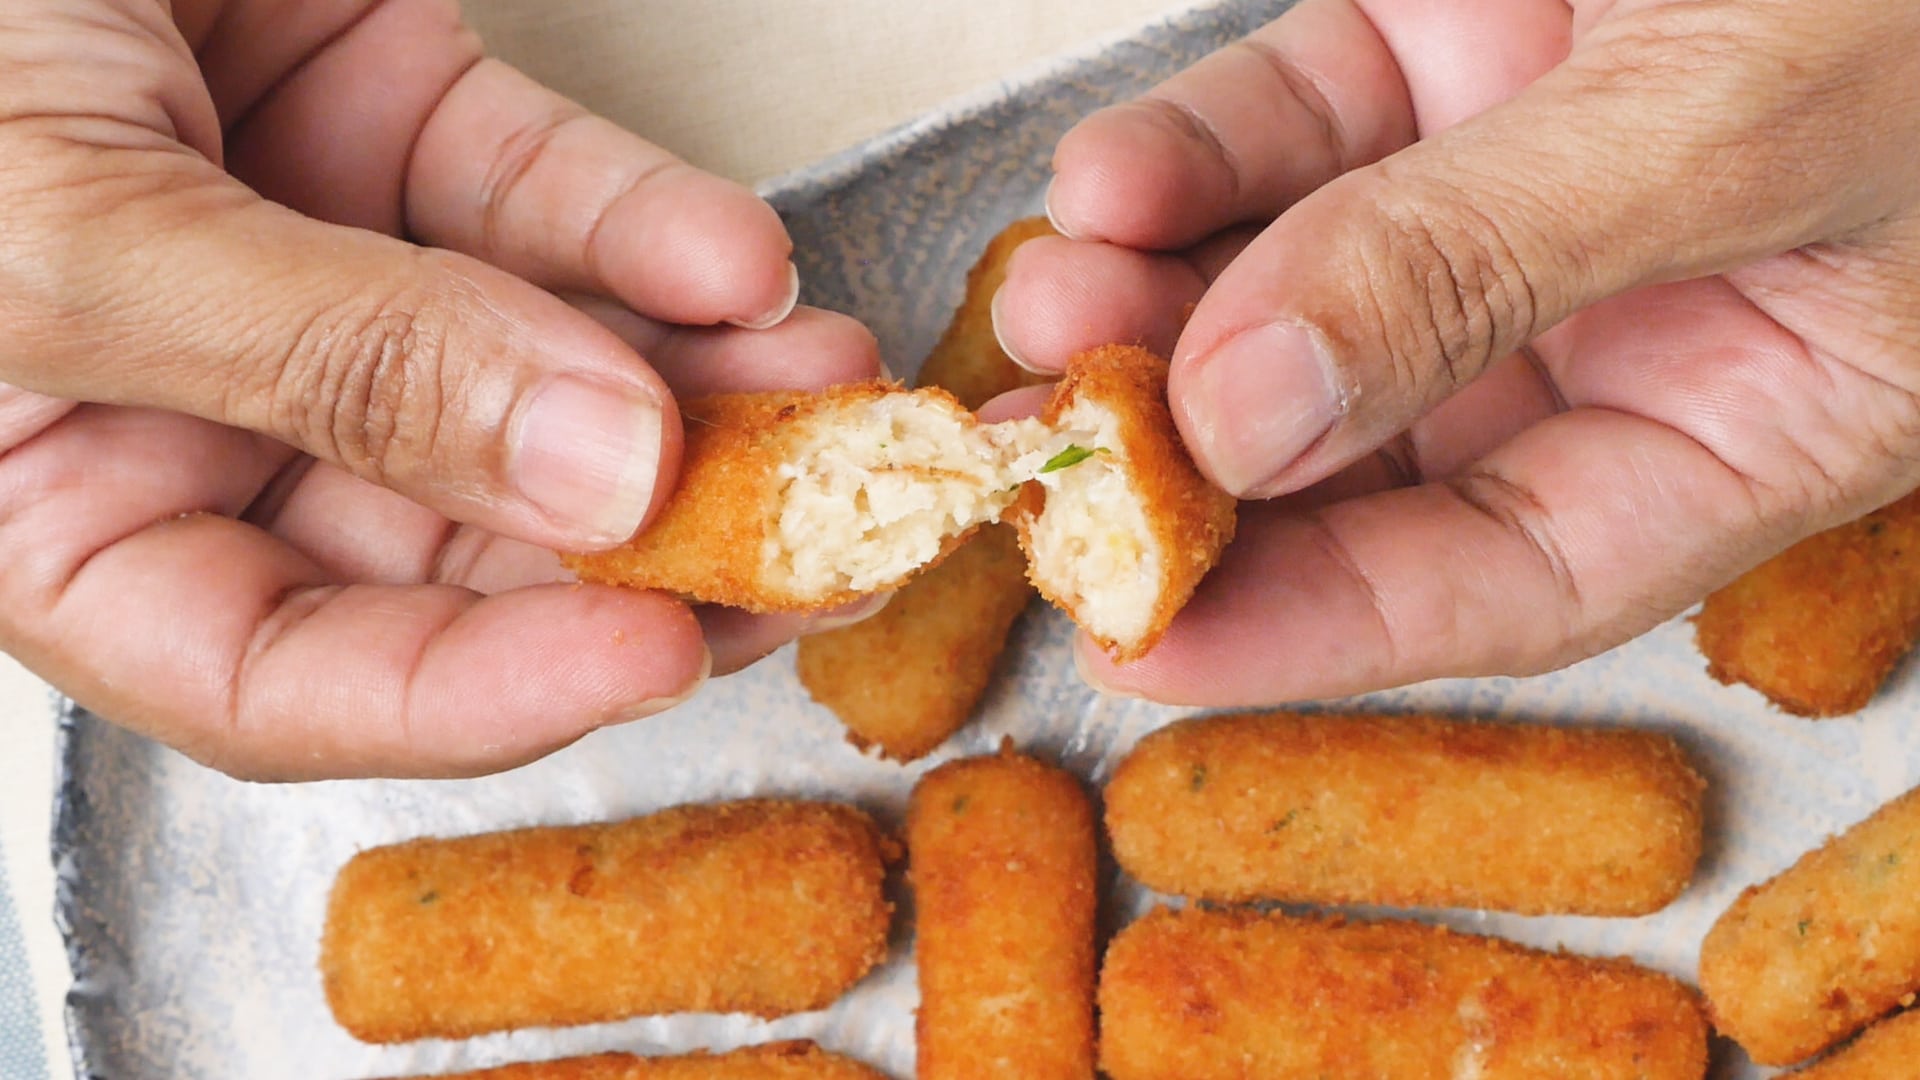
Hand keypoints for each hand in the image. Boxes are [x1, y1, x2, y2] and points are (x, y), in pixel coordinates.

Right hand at [0, 0, 880, 778]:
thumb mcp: (63, 225)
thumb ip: (333, 362)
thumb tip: (592, 479)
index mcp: (59, 503)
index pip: (286, 674)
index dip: (479, 694)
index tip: (657, 658)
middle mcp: (201, 407)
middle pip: (462, 541)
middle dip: (655, 547)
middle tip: (814, 542)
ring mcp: (314, 265)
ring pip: (543, 381)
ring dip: (702, 393)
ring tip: (819, 390)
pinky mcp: (394, 122)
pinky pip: (547, 204)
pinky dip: (654, 233)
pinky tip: (735, 265)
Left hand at [993, 0, 1919, 702]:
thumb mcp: (1745, 123)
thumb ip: (1491, 265)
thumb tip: (1249, 414)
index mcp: (1743, 414)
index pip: (1500, 579)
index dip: (1311, 631)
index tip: (1137, 648)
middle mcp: (1602, 324)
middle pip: (1355, 449)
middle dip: (1187, 464)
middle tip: (1051, 468)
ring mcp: (1503, 188)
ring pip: (1285, 293)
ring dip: (1150, 311)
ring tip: (1055, 311)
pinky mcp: (1435, 55)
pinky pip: (1278, 134)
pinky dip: (1183, 163)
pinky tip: (1115, 182)